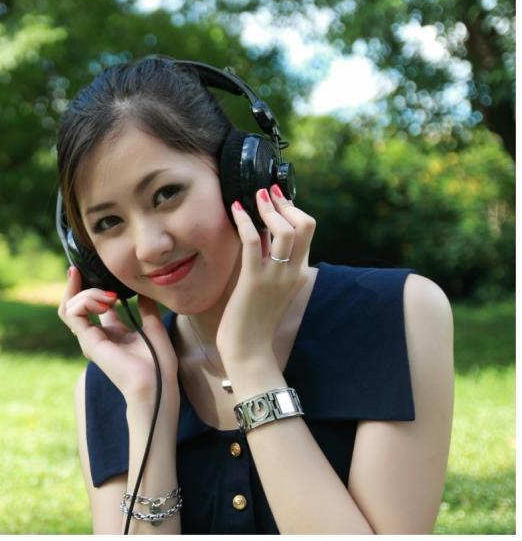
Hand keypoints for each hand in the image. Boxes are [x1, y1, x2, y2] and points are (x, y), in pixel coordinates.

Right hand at [58, 266, 178, 405]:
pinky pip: (73, 313)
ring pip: (70, 306)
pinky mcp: (88, 341)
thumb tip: (144, 291)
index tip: (88, 269)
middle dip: (76, 285)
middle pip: (74, 304)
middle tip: (80, 270)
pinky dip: (85, 300)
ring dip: (86, 292)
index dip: (89, 286)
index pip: (92, 305)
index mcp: (112, 332)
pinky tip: (105, 301)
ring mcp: (90, 339)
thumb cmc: (158, 362)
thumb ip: (146, 308)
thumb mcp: (154, 326)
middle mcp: (97, 335)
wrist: (156, 383)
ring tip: (110, 295)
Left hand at [215, 184, 315, 364]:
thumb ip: (271, 263)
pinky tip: (235, 211)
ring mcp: (275, 276)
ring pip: (284, 230)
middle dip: (285, 204)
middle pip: (305, 225)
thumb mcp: (270, 288)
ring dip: (268, 209)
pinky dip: (245, 221)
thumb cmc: (254, 320)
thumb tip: (261, 236)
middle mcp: (293, 272)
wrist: (249, 350)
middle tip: (266, 193)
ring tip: (254, 197)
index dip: (294, 209)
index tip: (277, 198)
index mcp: (299, 273)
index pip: (308, 232)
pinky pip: (253, 242)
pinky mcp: (254, 281)